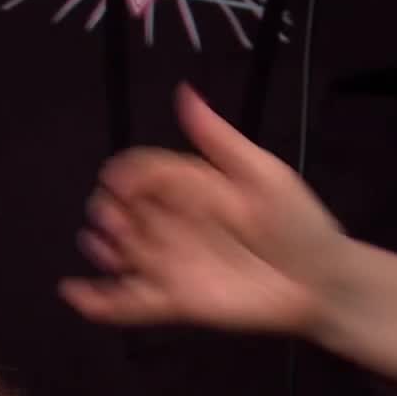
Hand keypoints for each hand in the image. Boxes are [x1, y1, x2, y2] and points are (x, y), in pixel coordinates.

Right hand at [59, 85, 351, 336]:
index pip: (143, 172)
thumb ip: (219, 140)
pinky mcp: (171, 300)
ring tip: (106, 245)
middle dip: (109, 211)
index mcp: (188, 188)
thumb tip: (184, 94)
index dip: (126, 174)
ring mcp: (167, 263)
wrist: (322, 281)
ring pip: (119, 252)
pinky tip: (74, 291)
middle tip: (115, 218)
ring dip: (102, 246)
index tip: (120, 180)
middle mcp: (170, 223)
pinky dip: (96, 300)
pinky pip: (126, 302)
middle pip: (122, 211)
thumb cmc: (297, 224)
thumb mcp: (263, 175)